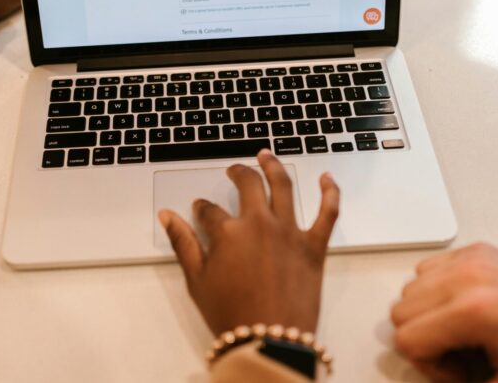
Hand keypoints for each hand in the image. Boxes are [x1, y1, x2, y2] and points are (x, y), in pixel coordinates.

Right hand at [158, 149, 339, 334]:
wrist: (269, 342)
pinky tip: (327, 178)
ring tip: (267, 155)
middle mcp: (259, 224)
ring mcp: (290, 232)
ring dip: (274, 165)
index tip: (199, 209)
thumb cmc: (231, 315)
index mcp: (228, 233)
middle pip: (248, 185)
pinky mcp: (314, 246)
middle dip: (238, 173)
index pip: (210, 210)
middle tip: (234, 170)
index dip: (202, 208)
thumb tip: (167, 216)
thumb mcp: (197, 281)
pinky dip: (330, 192)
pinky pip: (328, 212)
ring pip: (284, 186)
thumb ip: (183, 243)